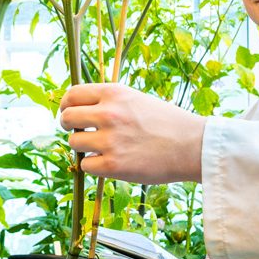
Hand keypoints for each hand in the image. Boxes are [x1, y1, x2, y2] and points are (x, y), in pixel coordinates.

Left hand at [60, 83, 205, 182]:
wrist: (192, 145)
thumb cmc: (167, 122)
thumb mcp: (136, 99)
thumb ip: (109, 101)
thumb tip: (79, 108)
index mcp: (114, 93)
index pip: (72, 95)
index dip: (67, 105)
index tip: (70, 113)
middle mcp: (108, 113)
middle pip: (66, 118)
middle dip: (69, 126)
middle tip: (81, 132)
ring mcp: (109, 140)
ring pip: (73, 143)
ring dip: (84, 147)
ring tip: (103, 148)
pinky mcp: (112, 165)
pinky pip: (85, 165)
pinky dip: (94, 166)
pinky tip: (111, 162)